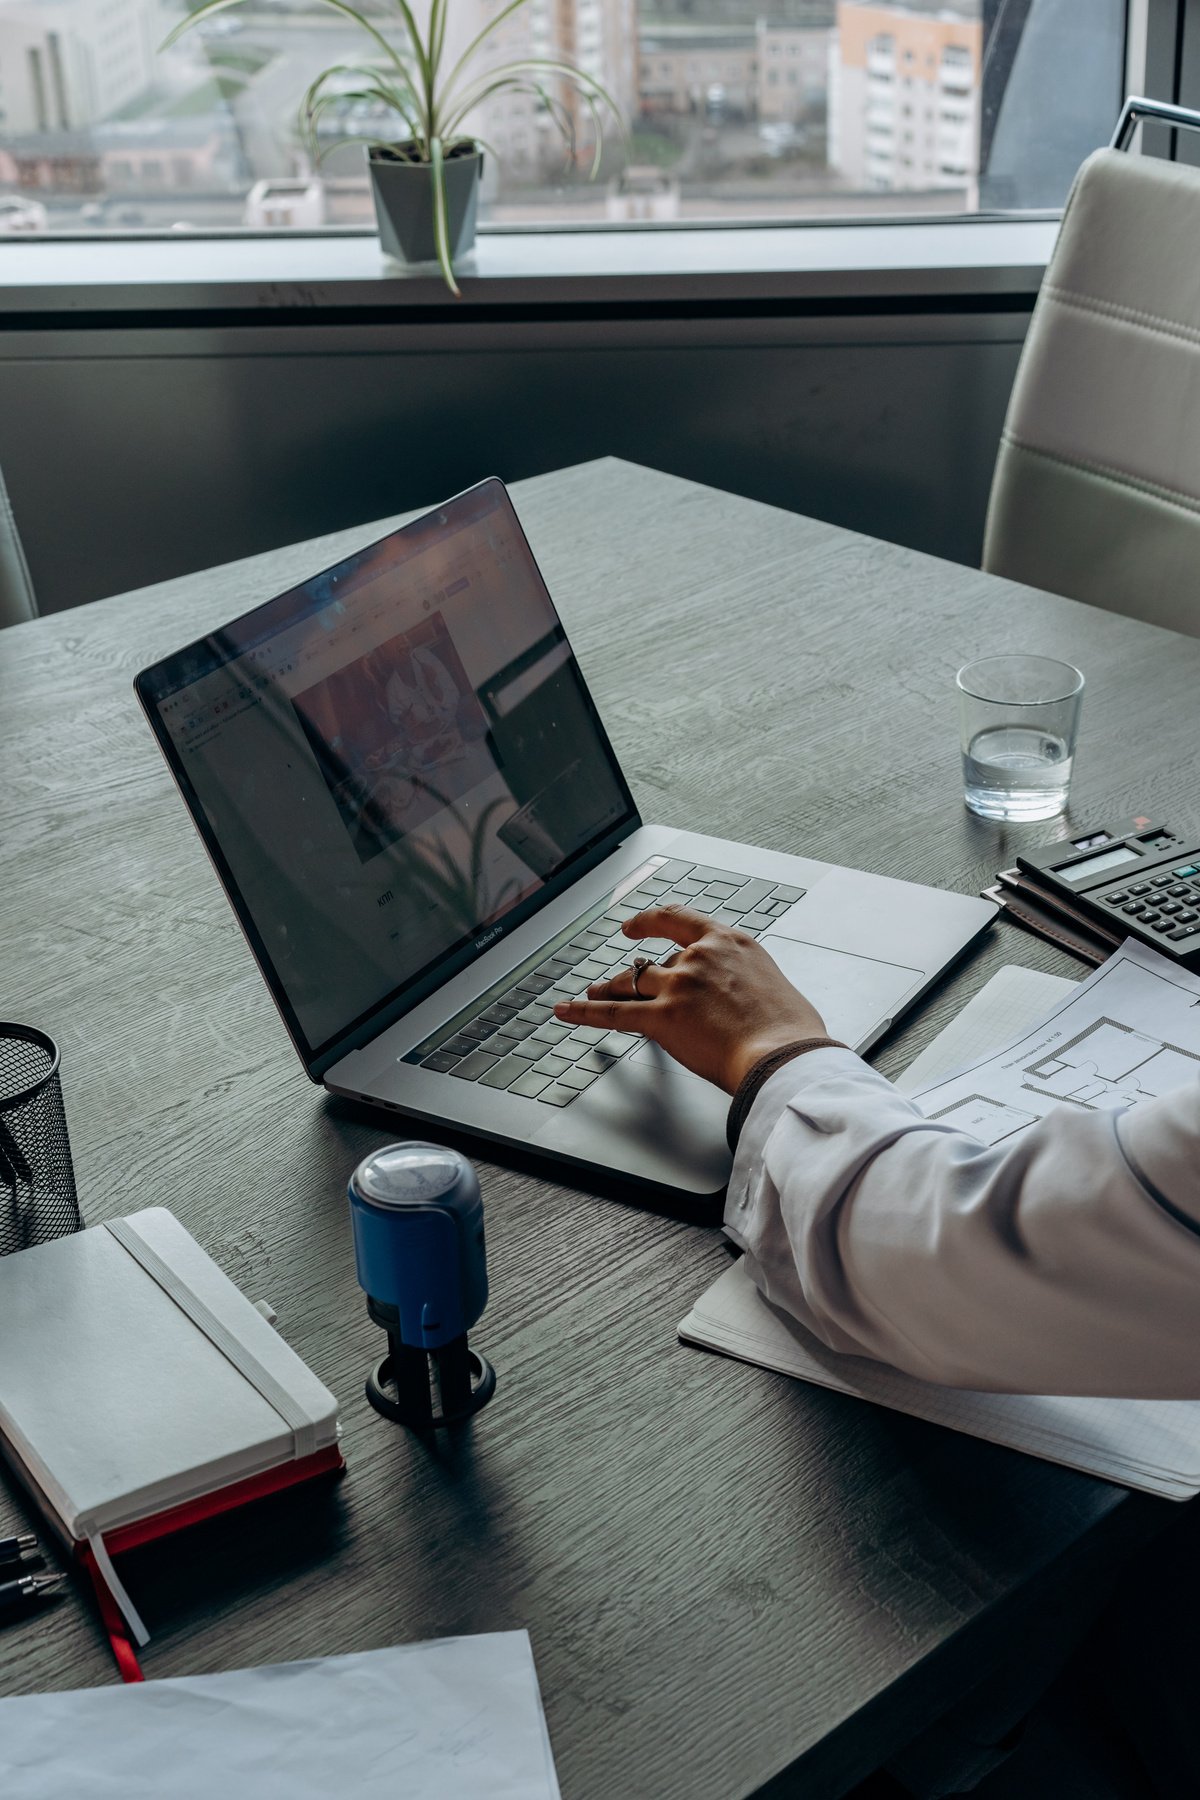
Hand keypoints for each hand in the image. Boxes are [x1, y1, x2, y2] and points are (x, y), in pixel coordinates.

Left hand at [554, 906, 827, 1093]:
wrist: (785, 1057)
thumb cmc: (791, 1032)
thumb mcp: (773, 985)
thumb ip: (747, 982)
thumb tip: (740, 997)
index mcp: (731, 943)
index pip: (681, 921)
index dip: (651, 921)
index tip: (635, 926)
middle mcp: (701, 957)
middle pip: (654, 962)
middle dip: (633, 975)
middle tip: (614, 981)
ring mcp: (679, 985)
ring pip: (631, 982)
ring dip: (608, 989)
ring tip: (592, 993)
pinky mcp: (663, 1017)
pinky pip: (615, 1013)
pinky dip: (585, 1012)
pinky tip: (565, 1010)